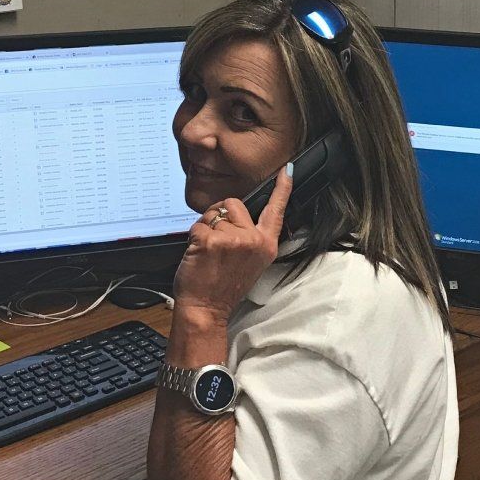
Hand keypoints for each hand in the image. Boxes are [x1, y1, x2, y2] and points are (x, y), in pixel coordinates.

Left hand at [173, 165, 293, 321]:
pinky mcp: (213, 241)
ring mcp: (234, 240)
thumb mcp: (250, 264)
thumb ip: (251, 239)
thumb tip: (238, 218)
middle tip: (218, 244)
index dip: (282, 188)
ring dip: (205, 228)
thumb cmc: (222, 288)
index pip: (276, 211)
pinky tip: (199, 256)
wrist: (205, 309)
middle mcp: (253, 241)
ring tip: (208, 253)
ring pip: (213, 213)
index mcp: (266, 246)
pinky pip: (197, 225)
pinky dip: (192, 238)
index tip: (286, 170)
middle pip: (235, 204)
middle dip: (221, 216)